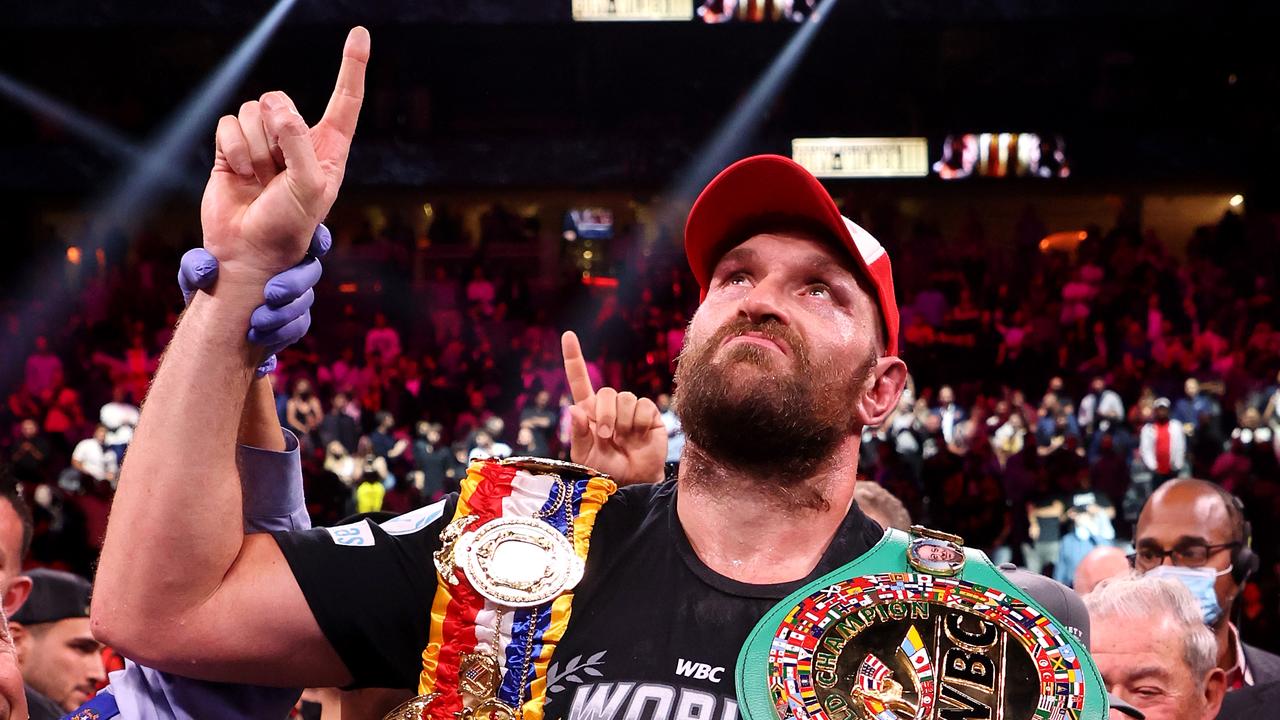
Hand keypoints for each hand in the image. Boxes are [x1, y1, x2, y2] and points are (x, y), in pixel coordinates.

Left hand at [179, 225, 331, 373]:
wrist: (209, 328)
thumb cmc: (205, 289)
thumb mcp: (194, 277)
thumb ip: (195, 266)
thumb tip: (208, 269)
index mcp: (274, 247)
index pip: (309, 236)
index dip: (318, 240)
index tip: (314, 247)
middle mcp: (291, 269)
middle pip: (311, 270)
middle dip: (295, 283)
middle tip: (271, 295)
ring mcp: (295, 298)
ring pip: (305, 301)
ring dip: (284, 313)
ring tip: (256, 323)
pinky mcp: (293, 324)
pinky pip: (298, 326)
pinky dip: (280, 333)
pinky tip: (258, 337)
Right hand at [201, 28, 367, 276]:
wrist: (249, 254)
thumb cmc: (288, 227)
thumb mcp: (309, 187)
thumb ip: (298, 141)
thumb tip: (276, 106)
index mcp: (328, 149)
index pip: (345, 100)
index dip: (352, 66)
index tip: (360, 33)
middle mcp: (297, 141)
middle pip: (281, 100)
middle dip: (275, 130)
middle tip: (277, 169)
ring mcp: (263, 144)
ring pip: (253, 110)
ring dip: (254, 147)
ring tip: (259, 179)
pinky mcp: (231, 148)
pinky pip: (227, 122)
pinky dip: (232, 148)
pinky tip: (239, 174)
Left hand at [561, 331, 665, 484]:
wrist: (633, 484)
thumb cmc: (606, 471)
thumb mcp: (585, 455)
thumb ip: (578, 434)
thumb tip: (574, 409)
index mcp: (589, 412)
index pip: (580, 380)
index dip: (574, 358)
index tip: (567, 335)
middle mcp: (610, 407)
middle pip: (606, 392)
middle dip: (604, 415)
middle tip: (606, 436)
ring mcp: (630, 410)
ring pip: (625, 398)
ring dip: (621, 420)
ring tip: (623, 438)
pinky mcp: (649, 415)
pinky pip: (643, 406)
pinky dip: (638, 422)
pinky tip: (639, 436)